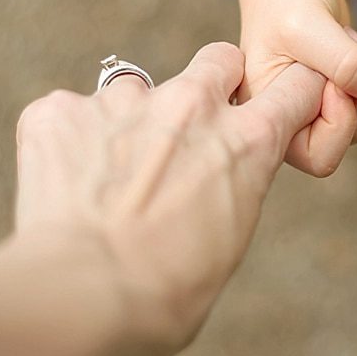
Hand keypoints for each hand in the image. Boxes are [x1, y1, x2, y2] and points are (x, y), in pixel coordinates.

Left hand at [14, 43, 326, 353]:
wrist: (81, 296)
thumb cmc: (161, 293)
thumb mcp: (228, 240)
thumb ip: (229, 186)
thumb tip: (212, 181)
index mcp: (245, 142)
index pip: (294, 87)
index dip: (287, 94)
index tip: (276, 107)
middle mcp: (190, 105)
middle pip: (219, 59)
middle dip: (212, 83)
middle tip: (189, 130)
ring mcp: (122, 100)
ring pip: (134, 89)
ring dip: (129, 123)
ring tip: (107, 181)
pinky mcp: (61, 108)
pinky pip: (70, 113)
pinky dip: (69, 142)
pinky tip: (64, 187)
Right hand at [237, 0, 356, 176]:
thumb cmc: (285, 2)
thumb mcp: (307, 28)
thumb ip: (345, 63)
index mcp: (274, 118)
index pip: (320, 156)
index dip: (339, 118)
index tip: (330, 75)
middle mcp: (299, 121)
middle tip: (340, 45)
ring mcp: (327, 110)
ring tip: (345, 41)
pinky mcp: (350, 95)